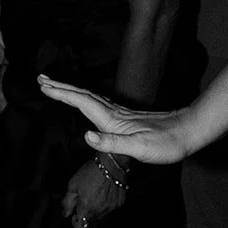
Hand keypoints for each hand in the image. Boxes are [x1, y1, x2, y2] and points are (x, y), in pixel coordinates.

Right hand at [38, 77, 192, 164]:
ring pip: (88, 98)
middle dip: (61, 88)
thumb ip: (112, 143)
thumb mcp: (139, 148)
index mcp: (113, 120)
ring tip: (54, 86)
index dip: (62, 95)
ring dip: (69, 91)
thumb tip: (86, 136)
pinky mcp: (124, 118)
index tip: (44, 87)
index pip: (82, 103)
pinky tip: (81, 100)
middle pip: (82, 96)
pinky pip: (96, 105)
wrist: (187, 132)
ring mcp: (119, 115)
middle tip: (40, 80)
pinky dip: (82, 99)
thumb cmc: (165, 144)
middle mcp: (114, 114)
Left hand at [61, 157, 124, 227]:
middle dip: (85, 211)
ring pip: (101, 214)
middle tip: (84, 196)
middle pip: (90, 219)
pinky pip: (110, 207)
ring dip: (96, 207)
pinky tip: (105, 190)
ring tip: (95, 191)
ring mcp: (111, 207)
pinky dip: (106, 202)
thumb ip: (67, 203)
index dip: (76, 223)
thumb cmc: (90, 172)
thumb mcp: (73, 185)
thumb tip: (65, 214)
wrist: (111, 162)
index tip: (74, 214)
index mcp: (87, 208)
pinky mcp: (120, 202)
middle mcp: (100, 211)